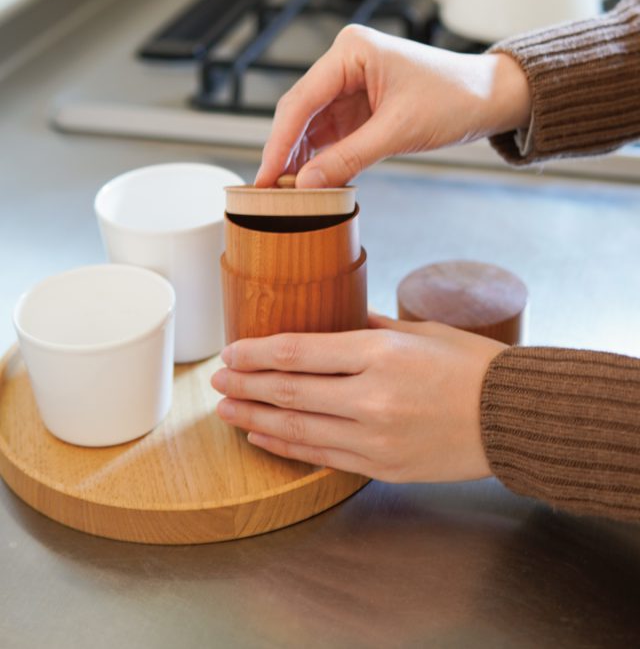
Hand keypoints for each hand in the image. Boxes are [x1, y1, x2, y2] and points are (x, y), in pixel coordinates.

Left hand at [211, 315, 506, 482]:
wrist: (514, 417)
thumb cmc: (474, 365)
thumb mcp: (420, 330)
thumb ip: (370, 327)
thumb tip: (333, 323)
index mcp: (381, 353)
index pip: (299, 352)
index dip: (256, 353)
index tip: (231, 351)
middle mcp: (372, 397)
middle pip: (289, 392)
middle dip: (245, 385)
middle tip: (216, 381)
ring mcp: (376, 437)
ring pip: (298, 429)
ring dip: (255, 418)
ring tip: (225, 411)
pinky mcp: (383, 467)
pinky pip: (322, 457)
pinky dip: (287, 447)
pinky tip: (264, 436)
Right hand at [255, 25, 530, 187]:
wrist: (492, 98)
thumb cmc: (455, 98)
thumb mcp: (399, 131)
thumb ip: (349, 158)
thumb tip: (308, 184)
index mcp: (352, 52)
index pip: (301, 100)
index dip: (279, 142)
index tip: (265, 176)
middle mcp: (346, 63)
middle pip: (301, 112)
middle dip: (287, 152)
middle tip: (270, 190)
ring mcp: (352, 85)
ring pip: (314, 127)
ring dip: (303, 159)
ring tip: (289, 192)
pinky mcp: (363, 106)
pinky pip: (333, 135)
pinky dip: (325, 159)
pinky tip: (314, 181)